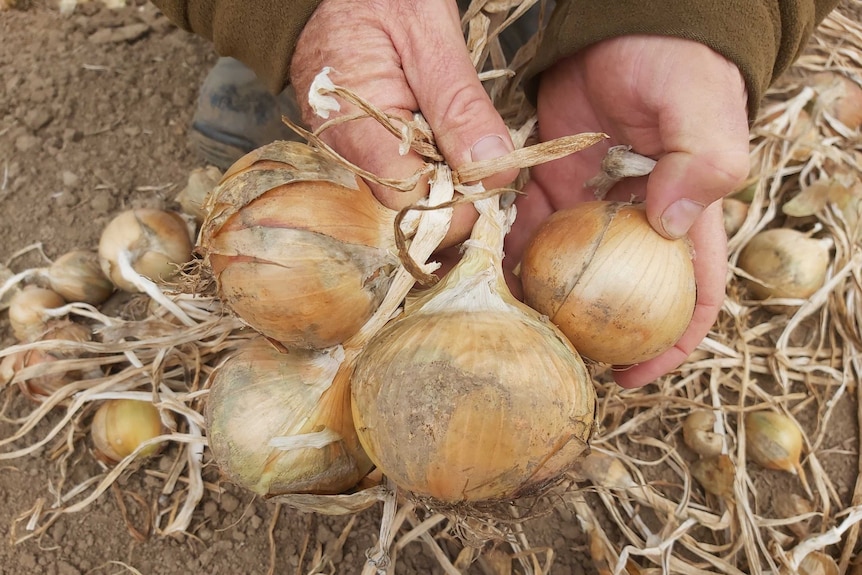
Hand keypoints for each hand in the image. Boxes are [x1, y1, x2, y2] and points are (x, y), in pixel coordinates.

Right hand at [290, 0, 518, 245]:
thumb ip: (459, 106)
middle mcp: (343, 151)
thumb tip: (494, 169)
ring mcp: (345, 150)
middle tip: (481, 144)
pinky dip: (428, 156)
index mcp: (358, 129)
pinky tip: (437, 128)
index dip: (458, 198)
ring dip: (443, 170)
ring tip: (455, 127)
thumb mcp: (430, 37)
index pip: (412, 204)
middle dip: (454, 185)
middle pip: (410, 204)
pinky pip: (397, 169)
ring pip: (406, 190)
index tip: (490, 171)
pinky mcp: (354, 143)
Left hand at [506, 36, 750, 387]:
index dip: (668, 345)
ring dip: (541, 298)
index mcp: (686, 216)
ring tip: (508, 323)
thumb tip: (672, 224)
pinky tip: (487, 267)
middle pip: (617, 296)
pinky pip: (528, 226)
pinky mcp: (552, 181)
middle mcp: (636, 220)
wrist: (619, 22)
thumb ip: (701, 163)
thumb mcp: (702, 109)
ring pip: (565, 268)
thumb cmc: (676, 61)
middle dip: (591, 333)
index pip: (690, 298)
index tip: (631, 379)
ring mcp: (591, 203)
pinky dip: (510, 249)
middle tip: (553, 359)